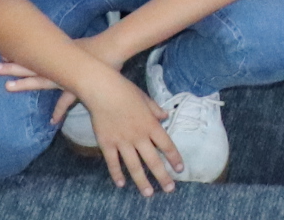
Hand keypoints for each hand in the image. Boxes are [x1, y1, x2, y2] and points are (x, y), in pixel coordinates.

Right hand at [82, 69, 182, 194]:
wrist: (103, 90)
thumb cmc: (125, 91)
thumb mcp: (145, 98)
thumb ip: (155, 110)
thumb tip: (165, 116)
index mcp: (150, 124)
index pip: (167, 145)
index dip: (174, 158)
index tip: (180, 169)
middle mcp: (139, 136)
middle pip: (153, 160)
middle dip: (162, 176)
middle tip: (169, 189)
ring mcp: (122, 141)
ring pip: (134, 166)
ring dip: (142, 181)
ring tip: (148, 193)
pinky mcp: (107, 143)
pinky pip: (113, 162)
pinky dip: (117, 174)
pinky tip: (122, 184)